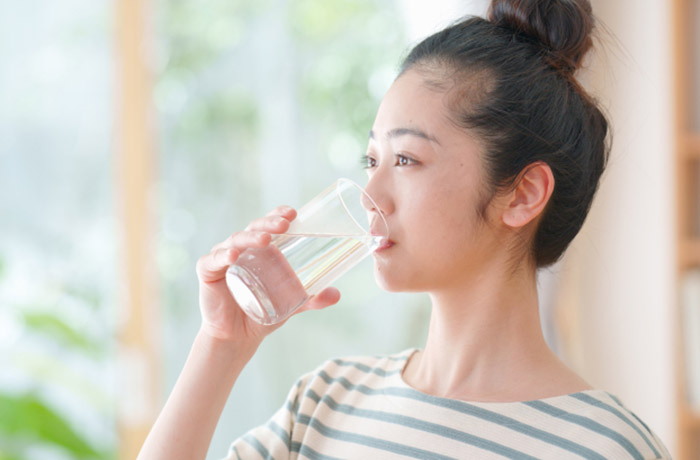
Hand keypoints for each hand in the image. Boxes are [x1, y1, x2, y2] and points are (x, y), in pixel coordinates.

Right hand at [195, 205, 340, 343]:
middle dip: (269, 223)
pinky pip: (214, 260)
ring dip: (250, 237)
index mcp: (260, 249)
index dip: (278, 215)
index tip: (293, 212)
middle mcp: (241, 248)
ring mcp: (223, 258)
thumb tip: (336, 294)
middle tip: (284, 225)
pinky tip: (233, 256)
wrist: (237, 336)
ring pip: (236, 240)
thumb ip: (312, 298)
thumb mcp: (291, 303)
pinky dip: (223, 255)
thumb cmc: (263, 310)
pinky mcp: (208, 272)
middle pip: (254, 228)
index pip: (269, 225)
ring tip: (265, 240)